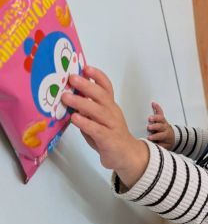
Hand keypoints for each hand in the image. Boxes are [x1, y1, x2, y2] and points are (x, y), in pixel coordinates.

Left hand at [61, 66, 148, 187]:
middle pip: (102, 95)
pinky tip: (75, 118)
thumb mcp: (99, 119)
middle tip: (72, 78)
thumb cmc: (109, 136)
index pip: (106, 87)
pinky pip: (96, 129)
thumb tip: (70, 97)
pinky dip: (85, 123)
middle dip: (86, 85)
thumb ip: (88, 109)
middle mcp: (112, 112)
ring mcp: (111, 125)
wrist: (127, 156)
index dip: (97, 76)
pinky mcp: (108, 139)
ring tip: (66, 97)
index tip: (86, 67)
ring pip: (98, 110)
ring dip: (81, 102)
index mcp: (110, 106)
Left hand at [147, 102, 174, 149]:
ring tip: (149, 137)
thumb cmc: (163, 128)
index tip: (149, 118)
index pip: (160, 118)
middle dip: (155, 126)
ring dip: (156, 136)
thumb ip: (158, 111)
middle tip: (148, 127)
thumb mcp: (161, 119)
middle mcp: (165, 129)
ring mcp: (166, 137)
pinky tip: (153, 146)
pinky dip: (158, 146)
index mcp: (163, 122)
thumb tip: (153, 103)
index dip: (155, 118)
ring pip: (162, 136)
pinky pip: (162, 146)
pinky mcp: (166, 145)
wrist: (173, 138)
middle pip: (161, 126)